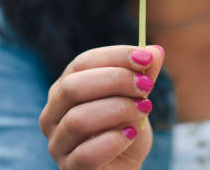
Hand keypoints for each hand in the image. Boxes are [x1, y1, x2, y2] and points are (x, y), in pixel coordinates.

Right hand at [39, 45, 164, 168]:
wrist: (124, 168)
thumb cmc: (125, 130)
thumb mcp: (137, 99)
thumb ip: (143, 75)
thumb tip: (156, 50)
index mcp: (64, 88)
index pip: (82, 63)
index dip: (115, 57)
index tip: (146, 57)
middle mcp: (52, 113)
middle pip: (73, 86)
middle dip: (115, 81)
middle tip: (146, 85)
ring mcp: (56, 143)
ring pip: (78, 120)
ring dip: (118, 111)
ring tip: (142, 111)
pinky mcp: (68, 168)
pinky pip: (86, 154)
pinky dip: (114, 141)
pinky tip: (131, 135)